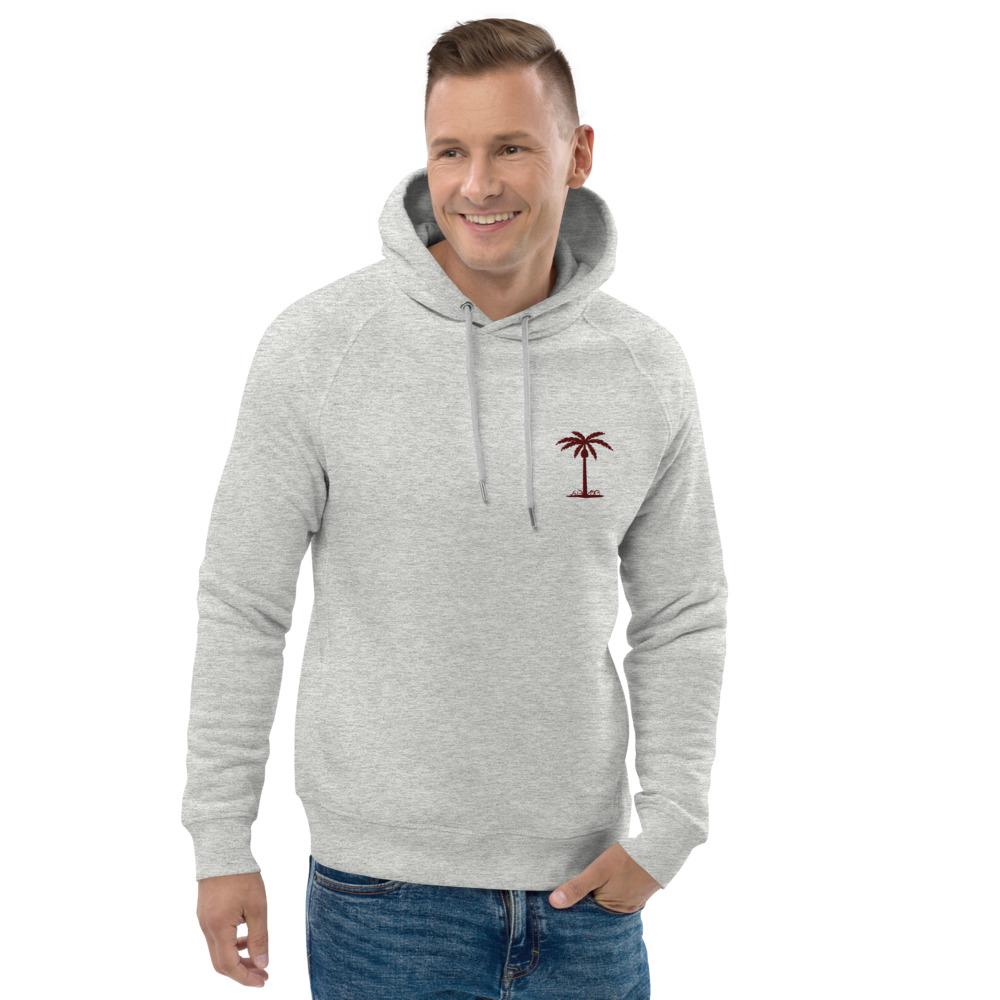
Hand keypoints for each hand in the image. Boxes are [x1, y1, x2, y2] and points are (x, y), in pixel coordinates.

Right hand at [195, 871, 269, 987]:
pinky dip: (231, 944)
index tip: (263, 981)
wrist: (222, 850)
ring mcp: (203, 921)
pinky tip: (246, 937)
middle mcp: (206, 928)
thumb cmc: (242, 876)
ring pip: (217, 951)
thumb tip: (262, 964)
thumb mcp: (257, 907)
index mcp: (218, 928)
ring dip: (236, 958)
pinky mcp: (205, 914)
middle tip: (262, 973)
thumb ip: (259, 938)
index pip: (229, 966)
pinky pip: (216, 938)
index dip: (246, 977)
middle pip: (220, 963)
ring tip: (257, 956)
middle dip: (241, 972)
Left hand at [548, 843, 660, 913]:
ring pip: (607, 901)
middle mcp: (622, 911)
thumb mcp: (598, 871)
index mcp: (611, 910)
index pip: (585, 914)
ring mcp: (632, 902)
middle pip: (596, 909)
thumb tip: (553, 903)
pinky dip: (609, 890)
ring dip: (597, 894)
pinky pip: (618, 895)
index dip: (572, 906)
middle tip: (567, 889)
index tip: (557, 898)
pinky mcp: (638, 893)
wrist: (660, 848)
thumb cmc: (627, 859)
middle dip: (584, 901)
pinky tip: (603, 880)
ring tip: (584, 883)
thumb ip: (577, 887)